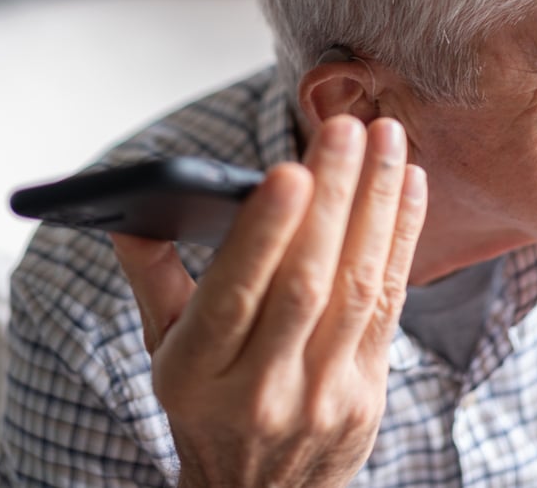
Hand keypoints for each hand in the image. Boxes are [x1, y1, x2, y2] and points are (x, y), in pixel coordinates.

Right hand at [112, 115, 426, 487]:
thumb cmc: (207, 408)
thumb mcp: (166, 353)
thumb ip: (153, 278)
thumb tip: (128, 211)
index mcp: (197, 373)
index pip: (234, 296)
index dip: (266, 234)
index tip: (289, 172)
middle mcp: (261, 389)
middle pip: (305, 283)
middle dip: (332, 198)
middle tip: (347, 129)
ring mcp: (321, 394)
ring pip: (356, 287)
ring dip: (377, 205)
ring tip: (386, 138)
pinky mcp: (367, 393)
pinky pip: (389, 305)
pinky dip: (402, 238)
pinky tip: (408, 184)